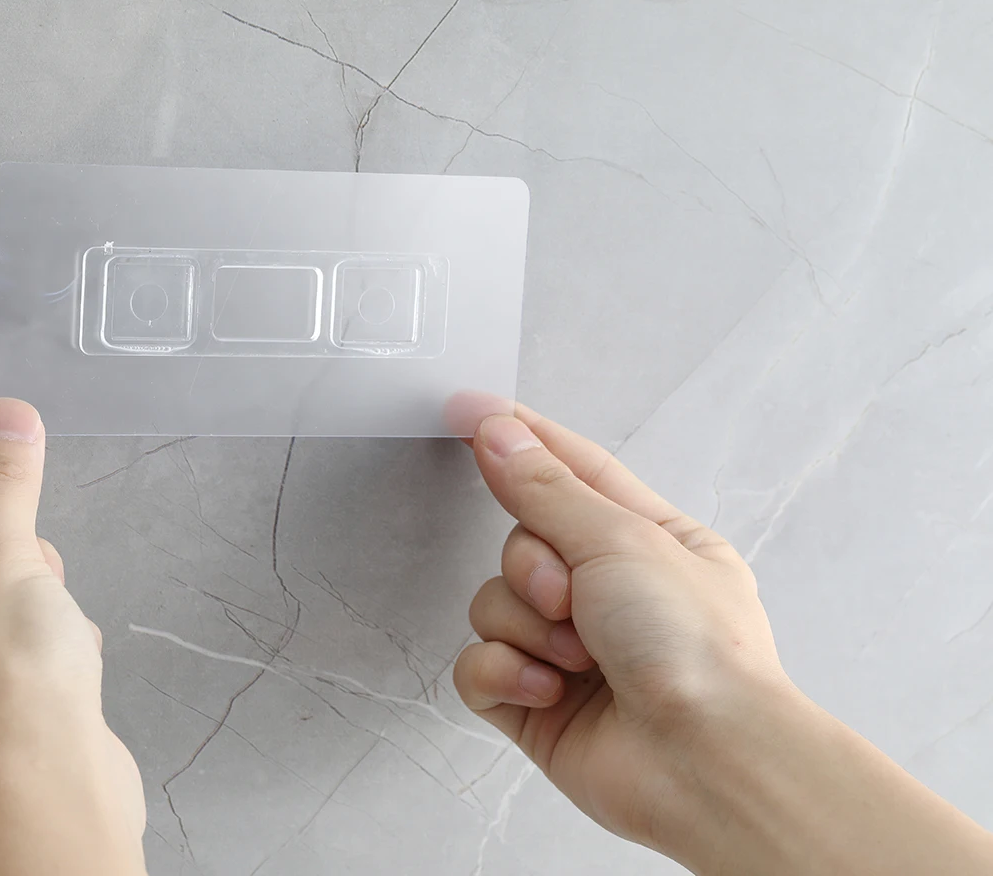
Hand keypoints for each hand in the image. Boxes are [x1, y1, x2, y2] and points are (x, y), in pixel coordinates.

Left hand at [0, 398, 144, 873]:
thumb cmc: (3, 698)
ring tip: (43, 604)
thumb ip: (1, 482)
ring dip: (19, 585)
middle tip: (27, 494)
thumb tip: (5, 423)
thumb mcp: (0, 558)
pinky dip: (34, 632)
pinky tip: (57, 646)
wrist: (56, 795)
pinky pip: (2, 646)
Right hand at [452, 402, 791, 848]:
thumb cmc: (696, 649)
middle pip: (519, 543)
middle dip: (533, 568)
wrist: (704, 761)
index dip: (521, 440)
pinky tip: (549, 690)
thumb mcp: (621, 539)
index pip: (572, 472)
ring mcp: (569, 653)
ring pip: (493, 605)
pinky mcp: (535, 705)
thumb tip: (499, 434)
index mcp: (648, 543)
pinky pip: (477, 667)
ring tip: (576, 658)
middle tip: (570, 597)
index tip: (468, 411)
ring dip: (526, 627)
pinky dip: (506, 675)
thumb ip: (545, 487)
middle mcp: (608, 594)